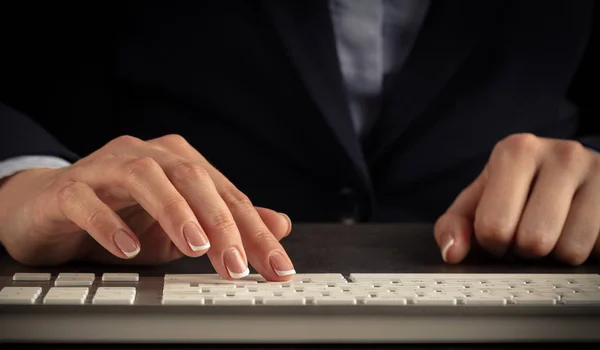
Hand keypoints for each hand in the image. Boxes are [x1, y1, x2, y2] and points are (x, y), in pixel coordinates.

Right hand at [0, 135, 294, 280]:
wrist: (52, 209)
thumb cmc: (123, 218)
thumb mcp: (182, 229)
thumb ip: (229, 225)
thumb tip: (280, 225)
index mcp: (181, 163)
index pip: (228, 195)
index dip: (256, 232)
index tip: (278, 268)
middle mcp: (148, 156)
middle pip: (194, 179)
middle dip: (221, 223)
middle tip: (238, 265)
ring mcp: (107, 167)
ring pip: (146, 178)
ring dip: (174, 212)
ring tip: (194, 247)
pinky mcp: (70, 187)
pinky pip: (89, 200)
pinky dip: (110, 223)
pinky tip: (128, 248)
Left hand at [435, 133, 599, 264]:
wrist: (571, 172)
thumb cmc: (518, 189)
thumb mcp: (479, 201)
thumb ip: (454, 225)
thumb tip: (452, 252)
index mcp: (516, 150)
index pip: (494, 227)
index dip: (492, 244)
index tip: (499, 234)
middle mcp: (562, 154)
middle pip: (534, 241)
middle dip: (525, 250)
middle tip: (528, 234)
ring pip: (571, 251)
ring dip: (557, 255)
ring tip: (555, 231)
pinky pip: (599, 251)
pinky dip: (586, 252)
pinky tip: (579, 232)